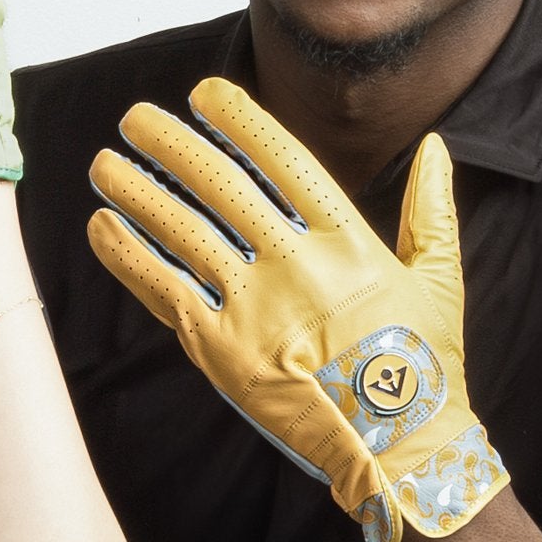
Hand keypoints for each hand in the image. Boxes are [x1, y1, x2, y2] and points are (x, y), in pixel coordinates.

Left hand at [86, 77, 506, 541]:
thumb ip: (431, 207)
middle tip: (134, 117)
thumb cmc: (423, 364)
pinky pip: (163, 290)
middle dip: (172, 144)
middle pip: (221, 186)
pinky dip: (128, 255)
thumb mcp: (439, 278)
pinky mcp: (221, 350)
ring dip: (138, 192)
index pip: (284, 160)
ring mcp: (254, 308)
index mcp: (348, 243)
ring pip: (182, 232)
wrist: (397, 448)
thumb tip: (435, 145)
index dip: (239, 121)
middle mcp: (296, 266)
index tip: (204, 93)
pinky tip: (103, 226)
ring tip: (103, 164)